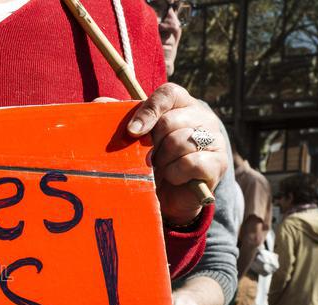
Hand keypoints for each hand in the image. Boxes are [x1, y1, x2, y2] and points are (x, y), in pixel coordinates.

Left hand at [126, 83, 227, 224]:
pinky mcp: (218, 163)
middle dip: (153, 144)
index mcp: (182, 106)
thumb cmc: (151, 164)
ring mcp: (214, 140)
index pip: (168, 94)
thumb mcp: (134, 142)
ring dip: (163, 161)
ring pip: (180, 142)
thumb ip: (119, 119)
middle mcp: (203, 118)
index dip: (148, 110)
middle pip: (170, 121)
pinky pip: (190, 163)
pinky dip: (175, 173)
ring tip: (161, 168)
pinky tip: (173, 178)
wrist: (170, 198)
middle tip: (150, 157)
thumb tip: (98, 103)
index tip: (132, 132)